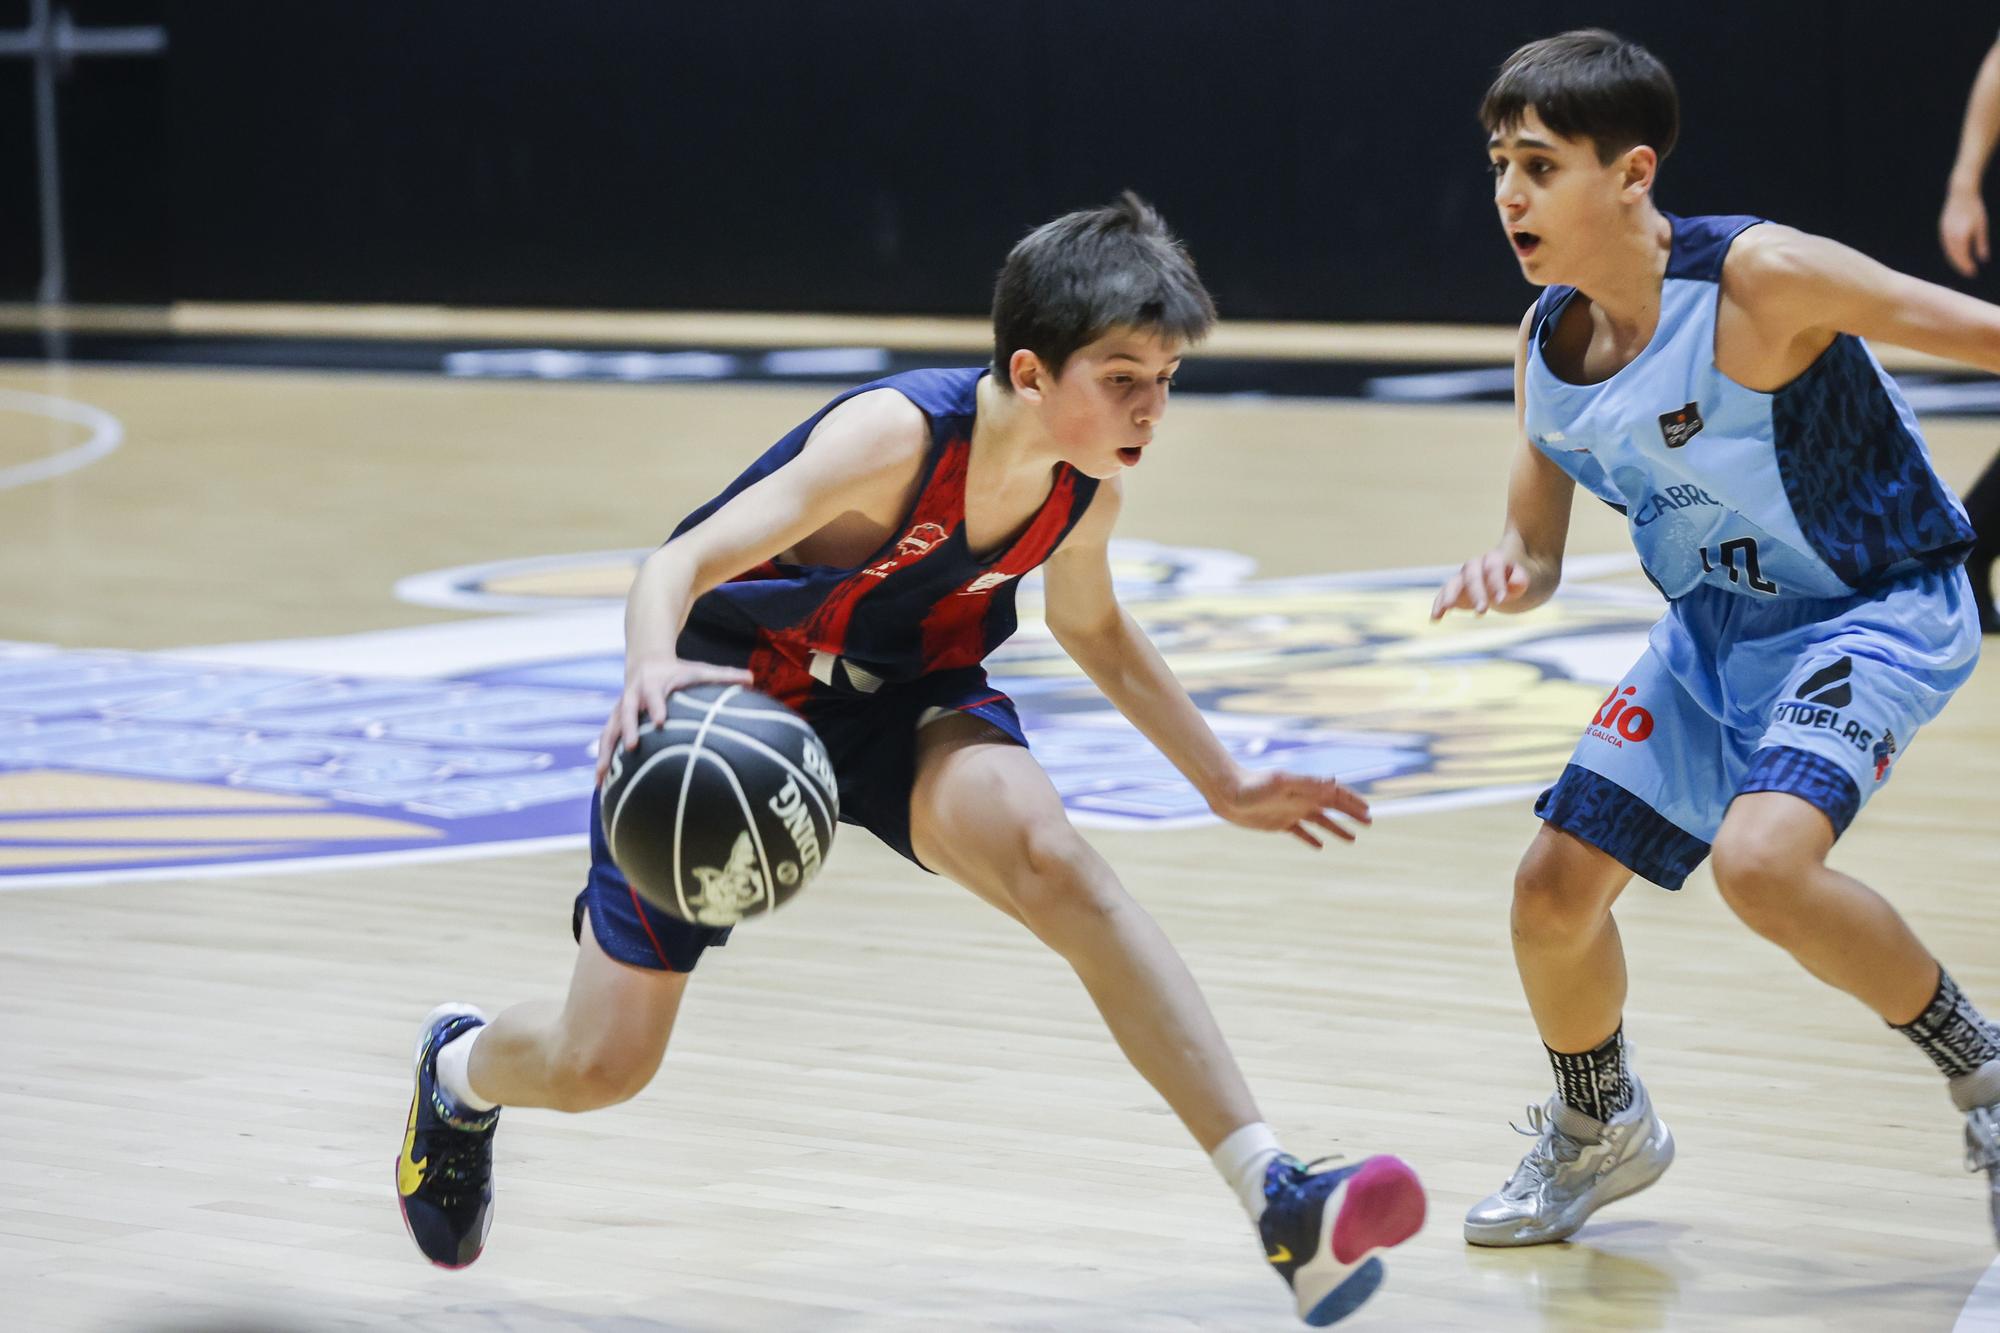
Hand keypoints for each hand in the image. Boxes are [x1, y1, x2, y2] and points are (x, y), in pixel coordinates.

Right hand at [594, 655, 753, 783]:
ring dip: (605, 753)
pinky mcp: (614, 721)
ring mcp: (620, 710)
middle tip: (631, 748)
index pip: (654, 695)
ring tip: (602, 776)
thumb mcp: (699, 670)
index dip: (656, 706)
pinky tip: (601, 784)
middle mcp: (632, 696)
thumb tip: (752, 679)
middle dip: (627, 729)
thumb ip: (724, 675)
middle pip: (626, 712)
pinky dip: (603, 761)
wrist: (646, 662)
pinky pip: (606, 741)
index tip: (660, 721)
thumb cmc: (679, 672)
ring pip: (609, 730)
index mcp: (653, 684)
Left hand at [1207, 765, 1371, 848]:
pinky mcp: (1279, 824)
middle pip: (1333, 807)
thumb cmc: (1253, 786)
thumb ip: (1306, 783)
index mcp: (1305, 789)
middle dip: (1351, 814)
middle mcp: (1301, 800)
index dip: (1352, 802)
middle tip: (1369, 822)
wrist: (1228, 793)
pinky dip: (1311, 839)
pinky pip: (1300, 832)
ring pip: (1320, 821)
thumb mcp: (1281, 783)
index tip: (1368, 811)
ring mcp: (1291, 812)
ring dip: (1337, 829)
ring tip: (1353, 839)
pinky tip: (1320, 847)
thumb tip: (1334, 782)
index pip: (1335, 795)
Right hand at [1431, 551, 1529, 618]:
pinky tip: (1435, 618)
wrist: (1505, 578)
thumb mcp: (1524, 579)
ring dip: (1451, 595)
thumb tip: (1516, 582)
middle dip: (1476, 592)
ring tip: (1447, 608)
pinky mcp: (1455, 591)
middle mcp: (1475, 566)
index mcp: (1494, 559)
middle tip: (1482, 611)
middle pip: (1472, 576)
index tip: (1501, 600)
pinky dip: (1439, 605)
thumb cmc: (1515, 579)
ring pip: (1454, 583)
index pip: (1493, 568)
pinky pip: (1444, 595)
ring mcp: (1463, 578)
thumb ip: (1521, 579)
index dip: (1496, 582)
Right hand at [1942, 188, 1988, 277]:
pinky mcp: (1942, 229)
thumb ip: (1981, 243)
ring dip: (1955, 260)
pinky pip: (1946, 245)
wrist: (1961, 193)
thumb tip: (1983, 259)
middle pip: (1954, 257)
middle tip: (1969, 273)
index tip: (1973, 273)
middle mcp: (1950, 237)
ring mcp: (1944, 233)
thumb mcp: (1982, 226)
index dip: (1967, 266)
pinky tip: (1957, 254)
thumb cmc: (1974, 208)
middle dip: (1961, 266)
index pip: (1963, 257)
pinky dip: (1951, 252)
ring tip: (1963, 266)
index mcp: (1961, 236)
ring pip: (1948, 252)